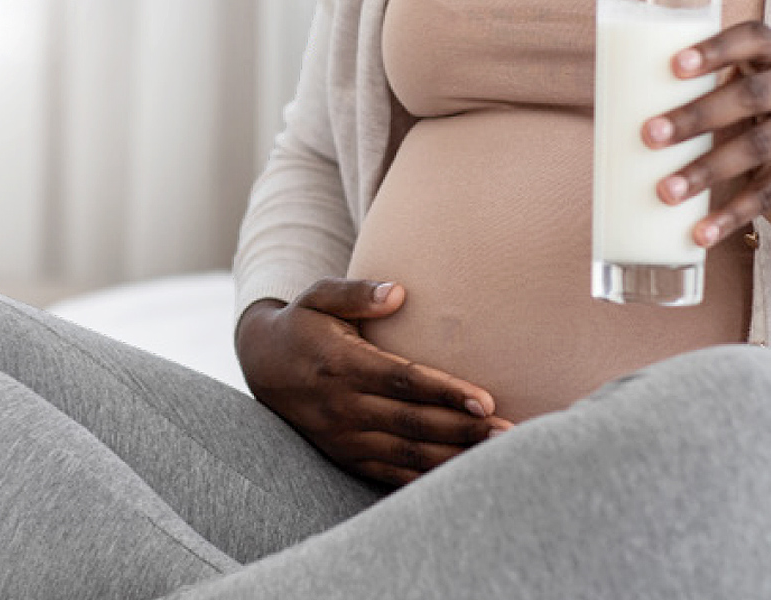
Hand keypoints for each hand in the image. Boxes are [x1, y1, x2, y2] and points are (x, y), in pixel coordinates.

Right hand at [236, 278, 512, 487]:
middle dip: (462, 430)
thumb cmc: (303, 321)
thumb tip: (398, 292)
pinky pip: (388, 472)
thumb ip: (357, 292)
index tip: (486, 400)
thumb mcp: (319, 296)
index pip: (403, 382)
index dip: (446, 392)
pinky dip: (423, 478)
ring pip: (405, 453)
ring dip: (452, 457)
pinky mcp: (344, 455)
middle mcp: (342, 407)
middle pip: (412, 423)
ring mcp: (343, 437)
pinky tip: (458, 477)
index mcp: (342, 365)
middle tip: (509, 434)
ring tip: (495, 456)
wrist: (262, 363)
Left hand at [641, 21, 770, 247]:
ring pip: (757, 148)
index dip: (716, 49)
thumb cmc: (757, 120)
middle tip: (649, 135)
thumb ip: (701, 91)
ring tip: (665, 191)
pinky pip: (769, 195)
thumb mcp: (742, 95)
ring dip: (705, 171)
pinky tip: (701, 232)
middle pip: (751, 96)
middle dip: (696, 116)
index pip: (754, 37)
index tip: (674, 65)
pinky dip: (730, 216)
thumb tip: (613, 109)